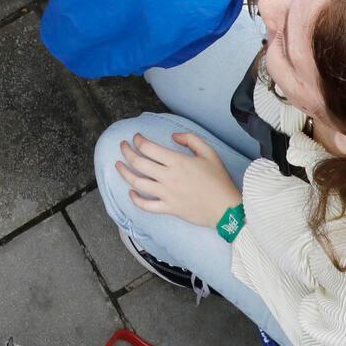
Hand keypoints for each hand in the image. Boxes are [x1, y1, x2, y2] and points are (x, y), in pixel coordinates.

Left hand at [114, 132, 242, 228]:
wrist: (227, 208)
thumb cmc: (219, 180)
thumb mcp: (209, 152)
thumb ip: (190, 139)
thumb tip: (172, 137)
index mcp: (177, 162)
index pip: (148, 148)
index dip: (138, 140)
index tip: (136, 137)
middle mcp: (168, 177)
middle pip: (138, 163)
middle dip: (126, 151)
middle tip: (122, 146)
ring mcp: (166, 194)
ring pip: (137, 183)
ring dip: (124, 173)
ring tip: (118, 165)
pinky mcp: (168, 209)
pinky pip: (146, 205)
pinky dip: (135, 199)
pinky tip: (131, 192)